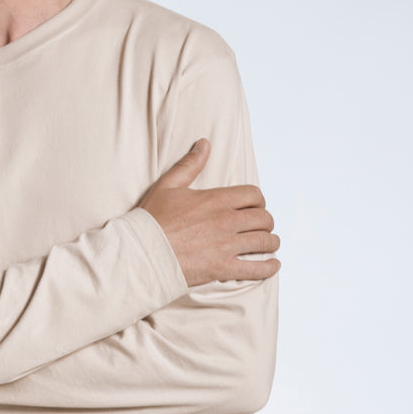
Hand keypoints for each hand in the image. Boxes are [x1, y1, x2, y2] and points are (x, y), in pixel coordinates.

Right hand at [141, 139, 280, 285]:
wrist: (141, 251)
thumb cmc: (151, 220)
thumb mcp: (168, 186)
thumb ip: (190, 165)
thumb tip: (204, 144)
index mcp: (216, 200)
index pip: (253, 195)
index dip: (257, 200)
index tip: (254, 207)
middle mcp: (226, 221)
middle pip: (263, 218)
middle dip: (265, 222)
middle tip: (261, 226)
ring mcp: (226, 246)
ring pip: (264, 241)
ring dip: (270, 242)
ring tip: (268, 244)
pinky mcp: (223, 268)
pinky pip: (256, 269)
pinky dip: (268, 267)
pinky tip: (271, 265)